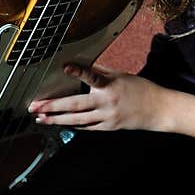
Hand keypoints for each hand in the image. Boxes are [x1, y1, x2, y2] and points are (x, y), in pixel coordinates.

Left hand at [28, 61, 168, 131]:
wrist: (159, 110)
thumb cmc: (140, 89)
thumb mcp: (121, 76)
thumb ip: (101, 73)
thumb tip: (82, 66)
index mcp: (111, 85)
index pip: (92, 76)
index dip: (78, 71)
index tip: (64, 66)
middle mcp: (107, 102)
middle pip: (76, 105)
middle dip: (53, 106)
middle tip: (35, 107)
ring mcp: (107, 117)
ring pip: (77, 120)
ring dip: (57, 120)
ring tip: (41, 119)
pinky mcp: (109, 127)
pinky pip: (87, 127)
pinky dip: (73, 125)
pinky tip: (61, 123)